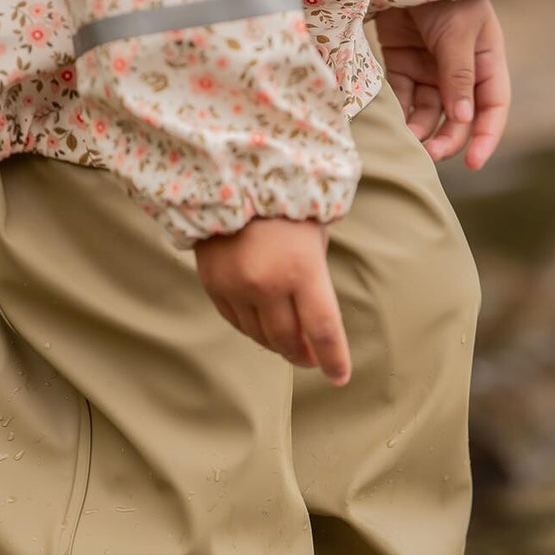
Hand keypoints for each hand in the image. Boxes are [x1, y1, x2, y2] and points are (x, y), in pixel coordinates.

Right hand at [194, 217, 350, 384]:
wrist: (232, 176)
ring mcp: (237, 287)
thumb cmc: (286, 206)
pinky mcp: (214, 285)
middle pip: (289, 340)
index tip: (339, 378)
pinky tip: (263, 324)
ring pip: (260, 336)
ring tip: (289, 342)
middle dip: (303, 354)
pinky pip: (237, 322)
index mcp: (302, 269)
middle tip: (311, 358)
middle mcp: (267, 283)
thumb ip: (314, 280)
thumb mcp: (314, 238)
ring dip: (278, 343)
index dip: (333, 359)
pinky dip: (253, 329)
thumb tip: (312, 324)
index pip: (323, 330)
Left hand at [375, 0, 509, 169]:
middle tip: (428, 156)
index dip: (486, 137)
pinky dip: (398, 115)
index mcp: (487, 62)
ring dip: (420, 132)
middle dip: (445, 140)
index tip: (473, 163)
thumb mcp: (458, 33)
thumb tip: (464, 120)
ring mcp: (431, 72)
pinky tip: (392, 126)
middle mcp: (461, 72)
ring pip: (428, 115)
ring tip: (407, 142)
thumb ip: (459, 76)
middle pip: (458, 119)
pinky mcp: (403, 68)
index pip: (493, 108)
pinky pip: (402, 101)